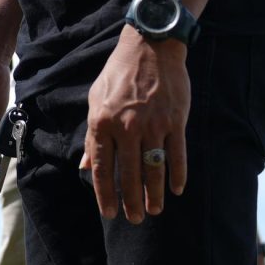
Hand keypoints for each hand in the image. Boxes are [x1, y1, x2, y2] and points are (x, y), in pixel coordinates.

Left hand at [84, 28, 189, 221]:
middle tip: (135, 218)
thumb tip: (87, 165)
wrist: (150, 46)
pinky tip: (176, 190)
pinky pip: (177, 154)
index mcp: (103, 123)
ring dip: (154, 193)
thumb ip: (92, 136)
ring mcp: (153, 125)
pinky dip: (178, 174)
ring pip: (154, 168)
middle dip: (131, 200)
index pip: (103, 168)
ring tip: (154, 210)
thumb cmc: (118, 73)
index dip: (105, 194)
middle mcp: (127, 127)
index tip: (109, 213)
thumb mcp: (95, 100)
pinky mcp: (175, 121)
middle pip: (129, 174)